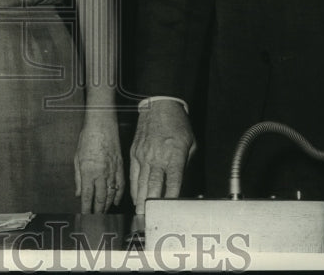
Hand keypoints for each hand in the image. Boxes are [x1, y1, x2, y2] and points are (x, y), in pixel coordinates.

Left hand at [74, 112, 124, 213]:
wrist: (102, 124)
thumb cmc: (88, 138)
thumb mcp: (77, 157)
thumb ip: (78, 177)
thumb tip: (78, 193)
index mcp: (89, 171)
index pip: (87, 196)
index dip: (86, 208)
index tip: (85, 216)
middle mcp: (101, 174)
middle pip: (101, 198)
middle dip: (98, 210)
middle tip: (95, 218)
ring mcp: (113, 171)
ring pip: (112, 194)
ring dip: (107, 205)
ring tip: (104, 212)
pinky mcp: (121, 166)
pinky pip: (121, 185)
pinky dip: (119, 195)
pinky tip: (116, 200)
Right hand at [129, 99, 194, 213]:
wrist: (159, 105)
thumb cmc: (177, 124)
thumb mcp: (190, 144)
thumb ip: (185, 165)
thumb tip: (181, 185)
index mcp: (173, 155)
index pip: (173, 182)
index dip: (171, 198)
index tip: (169, 210)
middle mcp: (157, 157)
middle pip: (153, 185)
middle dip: (150, 204)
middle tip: (149, 219)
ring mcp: (143, 155)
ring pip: (141, 182)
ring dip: (140, 200)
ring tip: (141, 214)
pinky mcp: (134, 152)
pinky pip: (133, 175)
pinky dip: (134, 188)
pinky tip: (136, 198)